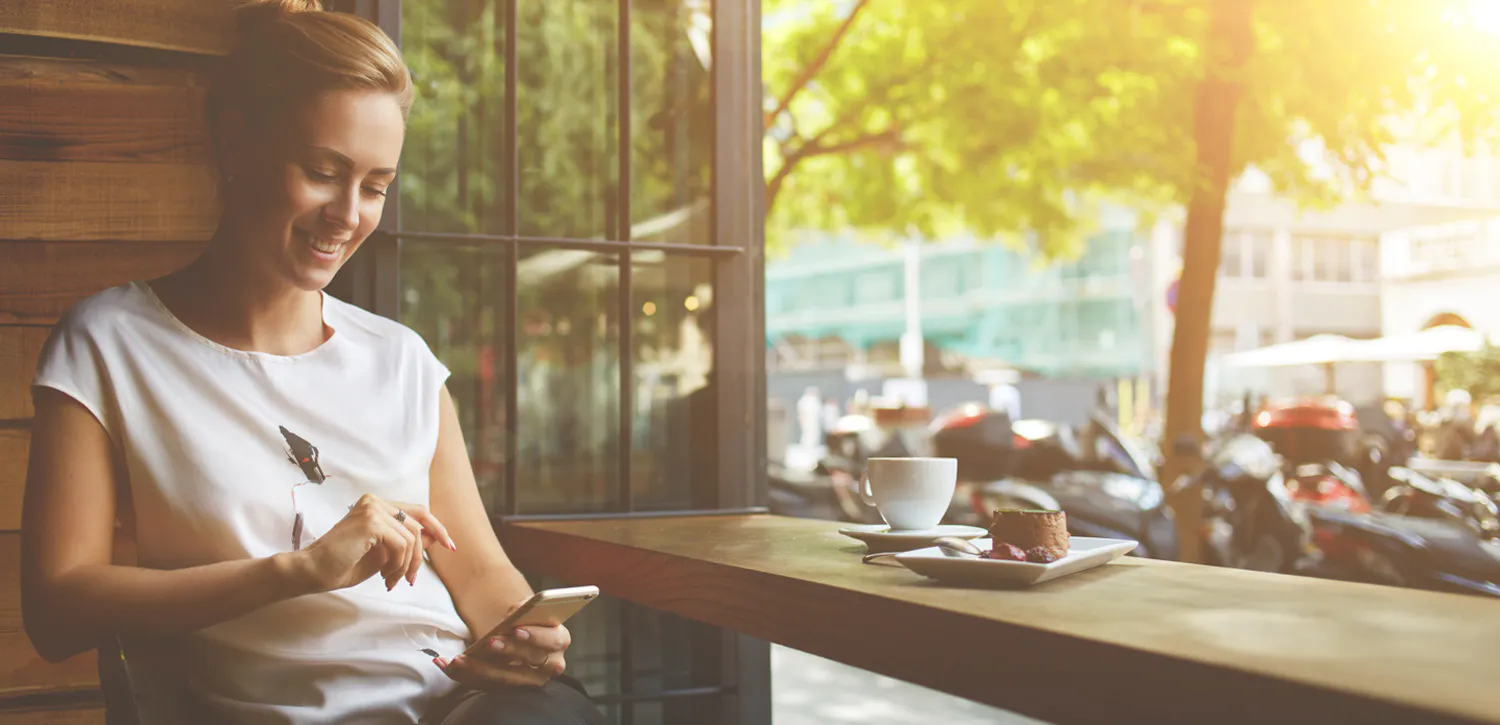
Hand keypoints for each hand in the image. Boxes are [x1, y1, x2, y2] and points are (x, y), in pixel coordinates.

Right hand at [291, 493, 455, 592]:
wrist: (312, 571)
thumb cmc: (342, 565)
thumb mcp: (383, 554)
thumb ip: (406, 542)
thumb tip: (434, 537)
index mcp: (376, 505)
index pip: (418, 512)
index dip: (437, 528)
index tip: (450, 546)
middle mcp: (375, 501)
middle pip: (418, 524)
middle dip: (420, 556)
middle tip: (411, 580)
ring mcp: (372, 509)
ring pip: (411, 538)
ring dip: (406, 565)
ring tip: (392, 581)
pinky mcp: (370, 522)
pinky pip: (401, 545)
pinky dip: (398, 566)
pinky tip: (385, 578)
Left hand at [436, 601, 570, 688]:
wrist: (520, 633)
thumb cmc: (526, 618)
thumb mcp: (528, 609)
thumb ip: (524, 609)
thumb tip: (513, 614)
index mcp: (559, 640)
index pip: (552, 640)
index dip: (536, 636)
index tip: (517, 629)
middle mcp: (550, 664)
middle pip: (530, 662)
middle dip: (508, 652)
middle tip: (489, 642)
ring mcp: (529, 680)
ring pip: (505, 679)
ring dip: (479, 669)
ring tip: (457, 659)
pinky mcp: (508, 688)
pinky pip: (485, 685)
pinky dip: (463, 676)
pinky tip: (444, 663)